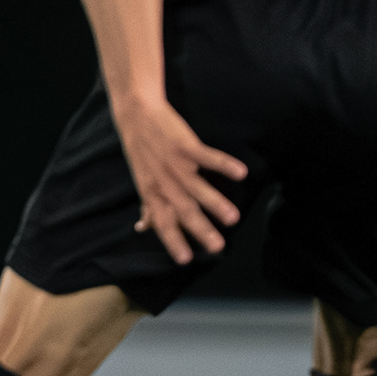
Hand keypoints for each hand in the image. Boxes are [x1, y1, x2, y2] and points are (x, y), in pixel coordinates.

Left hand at [116, 92, 246, 266]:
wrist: (136, 115)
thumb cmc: (141, 151)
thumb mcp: (141, 181)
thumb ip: (147, 206)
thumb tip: (143, 228)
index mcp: (152, 193)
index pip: (162, 222)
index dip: (172, 241)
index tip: (185, 260)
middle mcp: (163, 182)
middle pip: (183, 210)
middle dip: (200, 230)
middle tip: (218, 247)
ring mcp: (175, 164)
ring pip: (196, 188)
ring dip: (215, 203)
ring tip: (233, 219)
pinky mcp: (185, 145)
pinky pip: (206, 156)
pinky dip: (223, 164)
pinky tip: (241, 173)